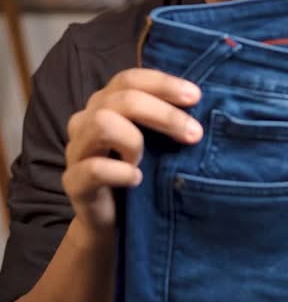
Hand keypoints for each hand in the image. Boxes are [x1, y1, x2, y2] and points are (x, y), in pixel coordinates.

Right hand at [62, 69, 202, 236]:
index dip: (163, 84)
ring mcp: (77, 149)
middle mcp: (87, 119)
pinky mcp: (73, 181)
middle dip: (164, 114)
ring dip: (134, 141)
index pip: (130, 79)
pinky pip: (94, 168)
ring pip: (102, 124)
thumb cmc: (138, 174)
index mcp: (107, 103)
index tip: (196, 97)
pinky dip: (121, 172)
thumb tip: (201, 104)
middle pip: (122, 99)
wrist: (112, 223)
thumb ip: (166, 121)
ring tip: (147, 161)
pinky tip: (137, 180)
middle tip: (194, 134)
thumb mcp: (155, 142)